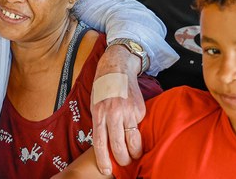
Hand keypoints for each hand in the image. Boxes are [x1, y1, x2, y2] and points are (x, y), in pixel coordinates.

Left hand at [91, 45, 145, 175]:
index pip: (100, 143)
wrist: (116, 67)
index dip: (103, 160)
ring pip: (133, 141)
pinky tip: (136, 129)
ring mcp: (128, 112)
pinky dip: (138, 132)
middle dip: (122, 160)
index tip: (106, 170)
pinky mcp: (140, 109)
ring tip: (133, 154)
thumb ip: (99, 123)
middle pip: (118, 146)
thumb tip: (104, 144)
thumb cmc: (103, 88)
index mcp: (99, 114)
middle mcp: (113, 114)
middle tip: (124, 162)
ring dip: (134, 152)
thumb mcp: (94, 104)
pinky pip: (139, 127)